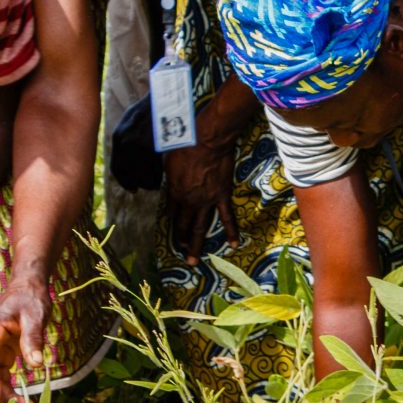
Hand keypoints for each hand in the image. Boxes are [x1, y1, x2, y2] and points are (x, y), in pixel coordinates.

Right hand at [0, 277, 48, 401]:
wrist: (27, 289)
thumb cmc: (31, 299)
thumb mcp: (36, 315)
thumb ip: (33, 338)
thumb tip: (35, 365)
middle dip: (0, 391)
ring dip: (5, 393)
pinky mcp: (1, 353)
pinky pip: (2, 374)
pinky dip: (9, 387)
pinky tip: (22, 400)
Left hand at [165, 142, 238, 264]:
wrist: (207, 141)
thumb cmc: (184, 146)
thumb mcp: (169, 162)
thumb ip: (171, 176)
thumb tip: (171, 179)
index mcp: (174, 192)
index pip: (171, 212)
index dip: (171, 222)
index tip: (172, 228)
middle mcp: (189, 201)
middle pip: (183, 224)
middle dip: (180, 239)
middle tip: (180, 250)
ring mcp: (207, 201)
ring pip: (200, 227)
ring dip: (195, 245)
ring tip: (193, 260)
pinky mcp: (222, 197)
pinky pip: (227, 218)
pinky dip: (231, 232)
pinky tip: (233, 244)